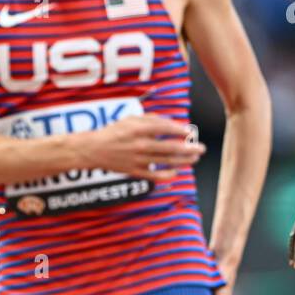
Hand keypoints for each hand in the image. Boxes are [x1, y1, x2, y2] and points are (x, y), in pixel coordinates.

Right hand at [76, 115, 204, 182]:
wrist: (93, 149)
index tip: (190, 133)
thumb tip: (171, 123)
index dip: (180, 131)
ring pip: (165, 161)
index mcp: (138, 129)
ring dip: (183, 161)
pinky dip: (167, 174)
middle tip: (201, 148)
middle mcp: (139, 144)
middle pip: (170, 147)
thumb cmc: (114, 132)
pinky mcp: (134, 171)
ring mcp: (137, 159)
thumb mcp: (130, 119)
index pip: (164, 129)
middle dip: (189, 148)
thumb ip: (150, 120)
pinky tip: (176, 171)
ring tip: (194, 159)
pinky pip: (155, 175)